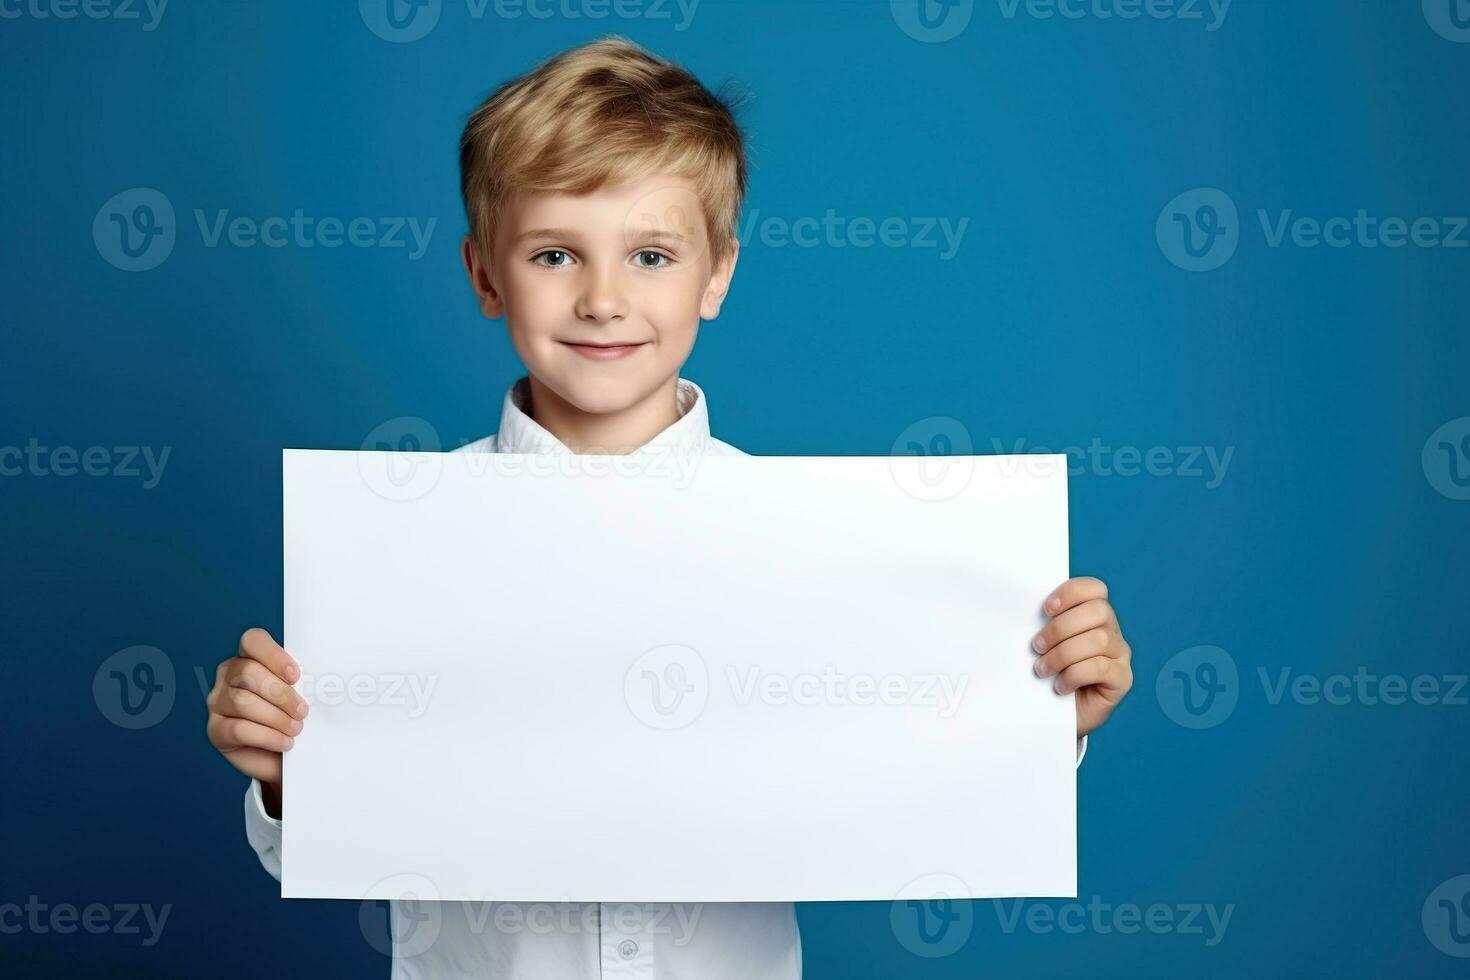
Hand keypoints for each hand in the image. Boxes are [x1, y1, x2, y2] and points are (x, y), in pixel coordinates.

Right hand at [206, 628, 307, 816]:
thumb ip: (303, 681)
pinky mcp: (216, 730)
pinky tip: (285, 742)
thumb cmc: (294, 716)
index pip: (252, 640)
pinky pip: (238, 729)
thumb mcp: (302, 694)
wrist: (286, 754)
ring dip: (275, 717)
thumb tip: (324, 679)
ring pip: (242, 701)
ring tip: (296, 729)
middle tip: (302, 711)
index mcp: (250, 658)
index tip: (296, 676)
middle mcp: (228, 676)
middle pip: (247, 671)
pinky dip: (267, 737)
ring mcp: (218, 703)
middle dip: (280, 693)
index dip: (273, 656)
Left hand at [1031, 577, 1132, 737]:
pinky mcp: (1122, 679)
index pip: (1095, 589)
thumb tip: (1020, 609)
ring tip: (1041, 670)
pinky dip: (1074, 675)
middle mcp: (1112, 631)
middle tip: (1036, 646)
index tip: (1046, 609)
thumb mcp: (1043, 645)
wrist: (1054, 715)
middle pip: (1098, 611)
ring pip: (1098, 640)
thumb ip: (1042, 625)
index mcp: (1093, 614)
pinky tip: (1059, 686)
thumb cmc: (1046, 673)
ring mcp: (1120, 655)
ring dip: (1062, 654)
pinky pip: (1100, 668)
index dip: (1071, 592)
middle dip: (1060, 628)